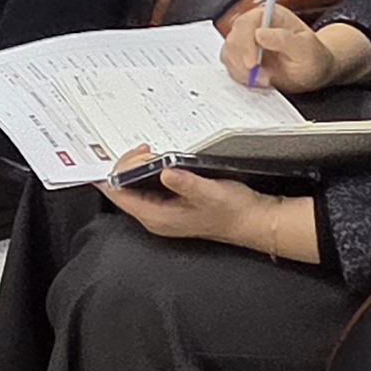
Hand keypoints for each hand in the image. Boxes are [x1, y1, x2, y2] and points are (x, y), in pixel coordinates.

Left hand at [100, 159, 320, 262]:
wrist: (252, 221)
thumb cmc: (233, 211)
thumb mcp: (210, 193)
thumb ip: (186, 183)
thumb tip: (165, 172)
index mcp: (157, 217)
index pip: (119, 195)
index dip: (118, 172)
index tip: (129, 155)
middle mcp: (155, 218)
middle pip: (122, 191)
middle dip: (128, 166)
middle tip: (146, 149)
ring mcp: (161, 213)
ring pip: (134, 188)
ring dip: (137, 168)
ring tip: (150, 152)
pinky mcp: (170, 206)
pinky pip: (147, 188)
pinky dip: (147, 172)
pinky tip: (158, 162)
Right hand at [219, 4, 366, 96]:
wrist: (314, 73)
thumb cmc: (313, 58)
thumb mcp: (306, 50)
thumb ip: (285, 40)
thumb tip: (259, 33)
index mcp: (271, 16)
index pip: (247, 23)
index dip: (245, 43)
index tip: (252, 64)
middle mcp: (255, 26)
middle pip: (233, 39)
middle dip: (243, 63)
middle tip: (262, 78)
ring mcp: (247, 42)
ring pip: (229, 54)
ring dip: (242, 72)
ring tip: (265, 80)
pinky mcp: (242, 58)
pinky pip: (231, 67)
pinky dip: (241, 78)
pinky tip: (259, 81)